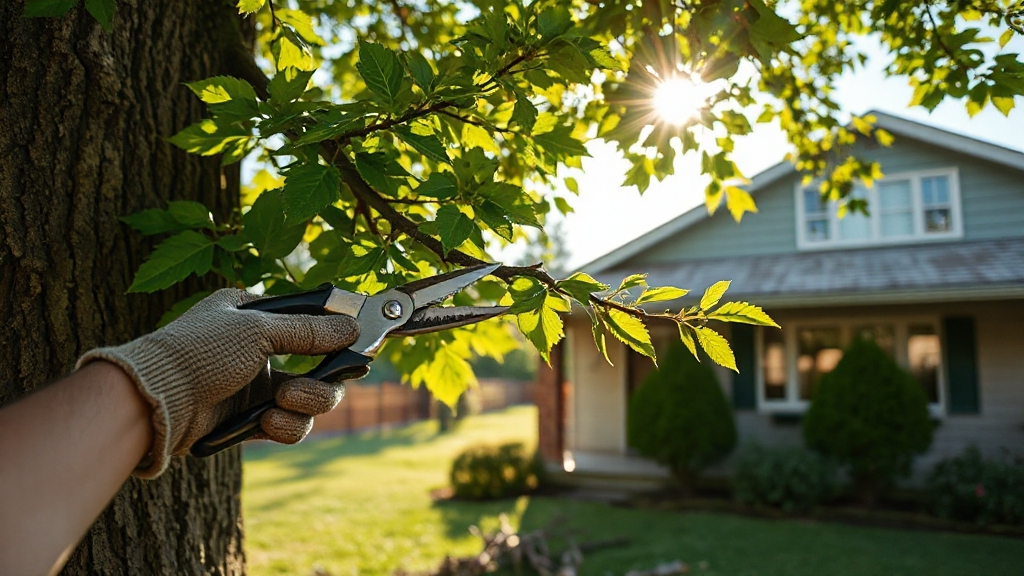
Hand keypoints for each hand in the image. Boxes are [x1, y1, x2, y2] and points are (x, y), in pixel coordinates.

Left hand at [77, 289, 358, 477]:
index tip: (361, 346)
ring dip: (306, 404)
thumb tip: (353, 326)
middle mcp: (260, 348)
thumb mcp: (257, 330)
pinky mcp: (251, 419)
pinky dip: (286, 425)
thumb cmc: (198, 351)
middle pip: (321, 367)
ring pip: (310, 399)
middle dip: (323, 381)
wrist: (155, 401)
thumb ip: (308, 331)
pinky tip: (266, 421)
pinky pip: (290, 424)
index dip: (339, 336)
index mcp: (256, 314)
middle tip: (315, 385)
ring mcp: (256, 385)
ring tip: (280, 405)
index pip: (312, 321)